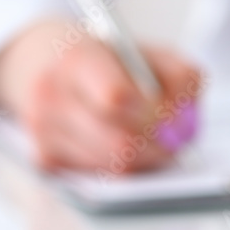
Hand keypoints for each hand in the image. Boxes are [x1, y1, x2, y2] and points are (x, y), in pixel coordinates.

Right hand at [0, 20, 203, 171]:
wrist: (47, 62)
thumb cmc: (110, 60)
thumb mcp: (152, 53)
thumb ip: (183, 77)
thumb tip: (187, 122)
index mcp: (78, 58)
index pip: (116, 98)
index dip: (154, 113)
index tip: (171, 115)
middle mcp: (51, 94)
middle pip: (119, 143)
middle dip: (158, 146)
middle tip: (174, 140)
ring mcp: (42, 130)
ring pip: (113, 165)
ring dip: (144, 158)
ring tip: (150, 138)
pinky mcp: (43, 159)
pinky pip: (99, 176)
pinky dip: (120, 166)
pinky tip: (119, 143)